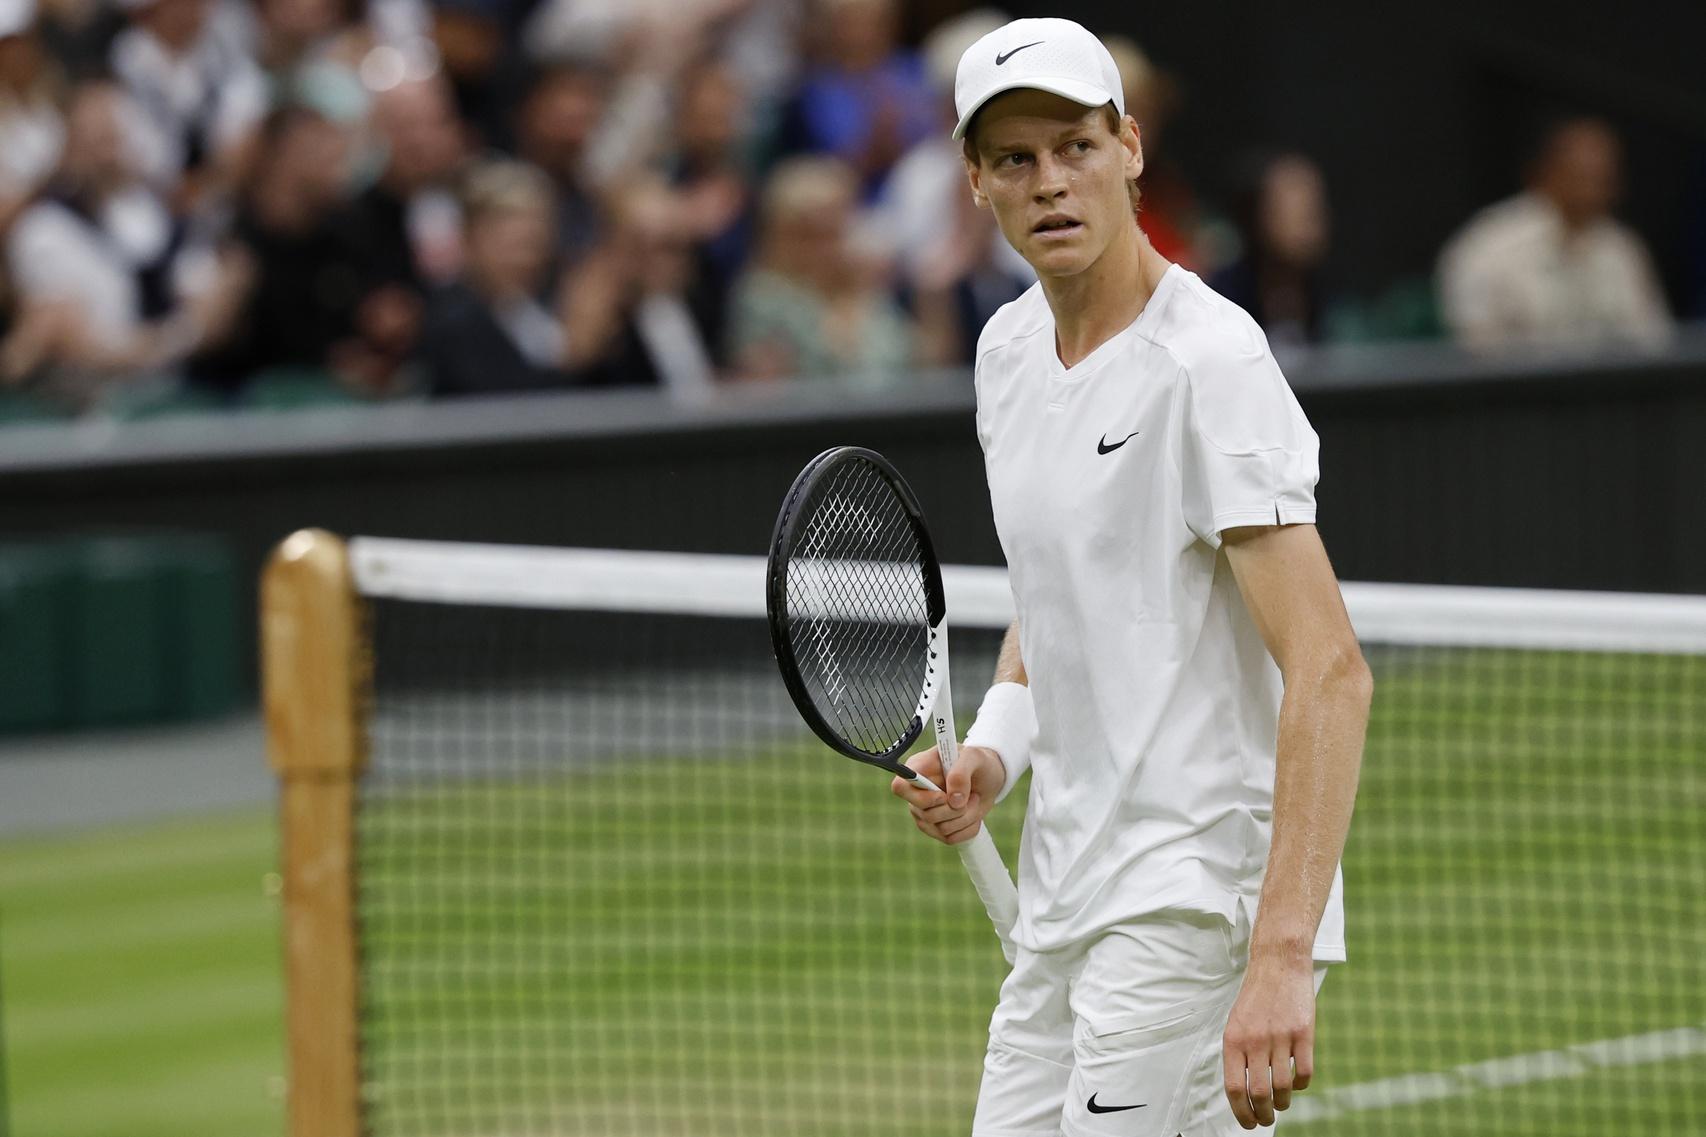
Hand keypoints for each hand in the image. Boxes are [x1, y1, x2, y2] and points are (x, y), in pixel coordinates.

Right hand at [888, 744, 1004, 845]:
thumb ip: (960, 773)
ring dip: (966, 816)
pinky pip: (950, 838)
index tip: (944, 796)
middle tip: (972, 794)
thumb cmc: (978, 762)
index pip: (899, 787)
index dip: (921, 797)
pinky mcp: (937, 828)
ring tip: (975, 799)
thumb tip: (953, 801)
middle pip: (924, 814)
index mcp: (918, 768)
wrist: (990, 778)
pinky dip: (969, 828)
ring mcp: (925, 812)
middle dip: (954, 809)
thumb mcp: (974, 757)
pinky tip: (974, 813)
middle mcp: (916, 793)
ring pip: (940, 829)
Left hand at [1222, 954, 1315, 1127]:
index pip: (1234, 1087)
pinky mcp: (1304, 1033)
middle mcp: (1255, 1040)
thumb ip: (1237, 1054)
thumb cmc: (1255, 997)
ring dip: (1282, 1103)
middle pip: (1259, 1093)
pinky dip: (1301, 1085)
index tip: (1248, 1123)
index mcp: (1233, 1039)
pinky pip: (1304, 1071)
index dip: (1241, 1112)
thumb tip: (1241, 1091)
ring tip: (1281, 1104)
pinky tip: (1296, 1085)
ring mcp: (1280, 1037)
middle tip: (1266, 1119)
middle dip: (1263, 1114)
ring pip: (1282, 1087)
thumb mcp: (1235, 1023)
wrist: (1278, 964)